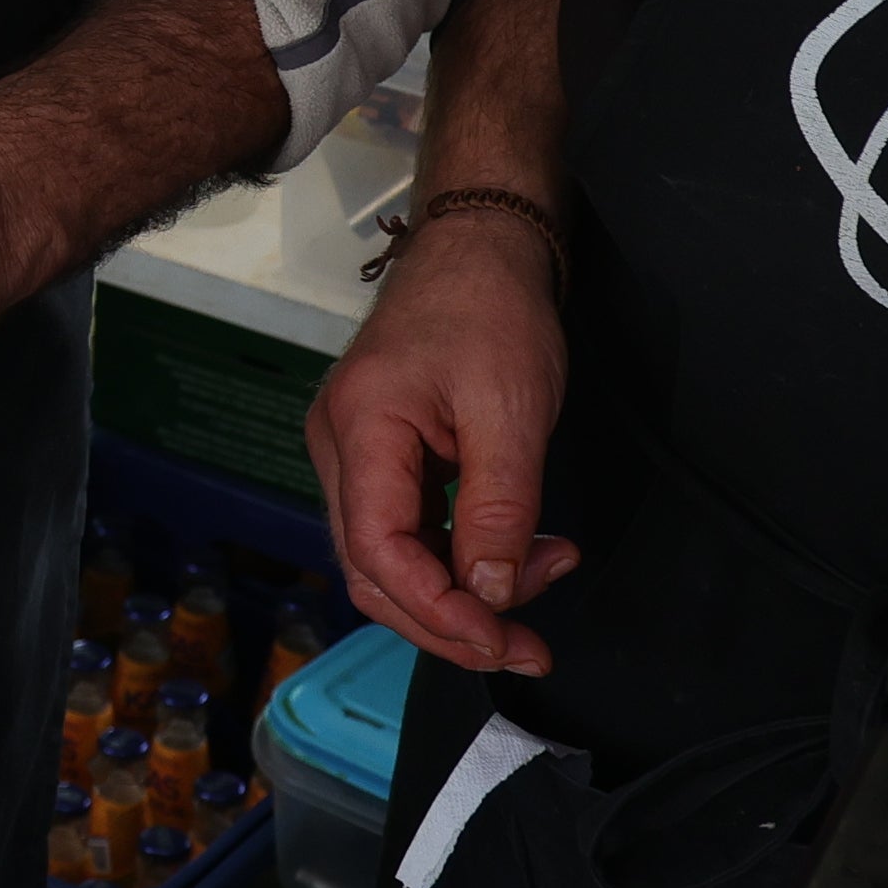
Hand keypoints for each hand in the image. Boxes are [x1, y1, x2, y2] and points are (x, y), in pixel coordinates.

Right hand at [308, 209, 580, 674]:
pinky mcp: (384, 455)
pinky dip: (461, 555)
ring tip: (546, 575)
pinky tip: (521, 554)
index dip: (438, 611)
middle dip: (451, 620)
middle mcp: (340, 447)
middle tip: (529, 645)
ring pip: (392, 559)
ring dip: (463, 591)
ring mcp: (356, 452)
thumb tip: (492, 595)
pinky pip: (409, 530)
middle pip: (375, 571)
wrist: (481, 243)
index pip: (379, 552)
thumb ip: (499, 509)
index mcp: (360, 428)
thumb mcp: (510, 409)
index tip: (503, 638)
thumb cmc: (492, 307)